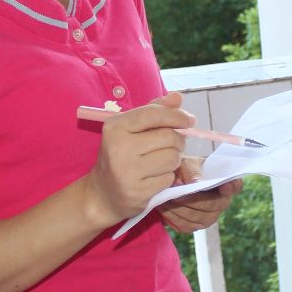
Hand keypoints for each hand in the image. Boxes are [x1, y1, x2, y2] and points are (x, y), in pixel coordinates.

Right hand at [85, 93, 191, 226]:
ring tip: (161, 161)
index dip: (176, 115)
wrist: (102, 193)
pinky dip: (167, 177)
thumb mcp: (131, 129)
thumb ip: (154, 111)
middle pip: (169, 137)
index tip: (189, 120)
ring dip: (174, 160)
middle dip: (178, 141)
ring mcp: (127, 172)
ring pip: (172, 158)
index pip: (154, 114)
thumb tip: (178, 97)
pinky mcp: (137, 192)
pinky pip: (168, 178)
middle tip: (173, 145)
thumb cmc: (121, 155)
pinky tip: (153, 177)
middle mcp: (118, 148)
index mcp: (115, 127)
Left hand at [158, 156, 243, 233]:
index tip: (224, 186)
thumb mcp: (187, 163)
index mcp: (226, 182)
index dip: (232, 187)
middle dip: (191, 201)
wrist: (172, 181)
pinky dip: (172, 218)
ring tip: (165, 199)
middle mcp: (222, 202)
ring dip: (178, 210)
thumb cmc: (184, 168)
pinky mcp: (196, 226)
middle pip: (213, 206)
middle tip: (174, 195)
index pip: (236, 185)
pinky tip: (164, 208)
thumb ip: (192, 171)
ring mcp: (210, 216)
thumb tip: (195, 183)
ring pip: (196, 218)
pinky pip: (185, 226)